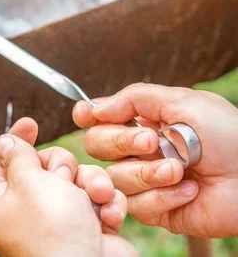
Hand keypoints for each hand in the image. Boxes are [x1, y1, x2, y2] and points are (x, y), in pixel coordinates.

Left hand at [0, 118, 136, 256]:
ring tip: (94, 200)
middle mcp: (28, 210)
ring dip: (91, 185)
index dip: (18, 140)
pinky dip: (107, 204)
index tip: (30, 123)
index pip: (3, 161)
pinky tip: (107, 218)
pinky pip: (99, 198)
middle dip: (64, 167)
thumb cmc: (53, 231)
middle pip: (46, 166)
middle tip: (64, 180)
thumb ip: (19, 156)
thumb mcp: (29, 181)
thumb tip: (5, 141)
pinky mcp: (88, 226)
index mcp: (1, 201)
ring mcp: (60, 219)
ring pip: (77, 179)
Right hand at [72, 83, 237, 236]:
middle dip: (120, 143)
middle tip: (151, 142)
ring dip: (148, 174)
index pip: (100, 118)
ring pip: (114, 178)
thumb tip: (91, 107)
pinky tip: (189, 191)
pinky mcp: (154, 210)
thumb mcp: (184, 102)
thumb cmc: (228, 136)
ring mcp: (144, 181)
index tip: (84, 115)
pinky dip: (163, 197)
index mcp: (144, 122)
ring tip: (181, 171)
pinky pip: (135, 206)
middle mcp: (138, 151)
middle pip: (96, 146)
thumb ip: (134, 97)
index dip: (87, 116)